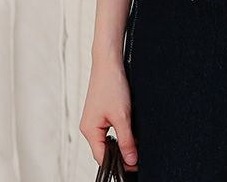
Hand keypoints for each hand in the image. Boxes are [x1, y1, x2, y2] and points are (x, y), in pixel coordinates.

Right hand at [79, 57, 138, 172]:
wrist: (109, 62)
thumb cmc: (110, 84)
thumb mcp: (122, 116)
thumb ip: (126, 140)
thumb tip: (130, 159)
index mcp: (89, 131)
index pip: (102, 158)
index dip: (118, 164)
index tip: (133, 165)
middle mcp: (89, 127)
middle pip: (104, 150)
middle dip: (120, 153)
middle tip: (137, 153)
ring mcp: (94, 120)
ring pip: (108, 140)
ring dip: (121, 141)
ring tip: (134, 140)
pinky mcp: (100, 113)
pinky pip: (109, 129)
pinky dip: (119, 131)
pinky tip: (128, 127)